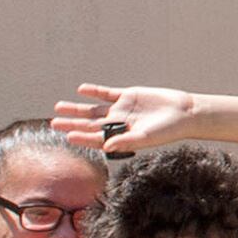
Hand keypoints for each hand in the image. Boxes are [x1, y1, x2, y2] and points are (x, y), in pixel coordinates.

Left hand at [65, 85, 192, 154]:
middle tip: (53, 122)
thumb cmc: (167, 131)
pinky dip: (95, 92)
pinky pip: (107, 94)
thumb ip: (125, 141)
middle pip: (89, 124)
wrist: (184, 112)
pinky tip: (82, 90)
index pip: (96, 138)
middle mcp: (117, 124)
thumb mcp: (146, 138)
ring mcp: (121, 109)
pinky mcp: (128, 96)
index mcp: (120, 137)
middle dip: (72, 123)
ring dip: (77, 109)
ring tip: (59, 107)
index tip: (67, 135)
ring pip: (93, 110)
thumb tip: (106, 147)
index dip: (81, 137)